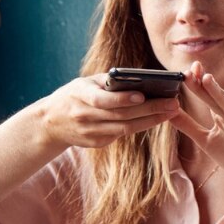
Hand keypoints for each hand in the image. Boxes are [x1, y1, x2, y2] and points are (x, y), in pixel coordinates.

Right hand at [33, 75, 180, 152]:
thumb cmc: (73, 96)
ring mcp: (91, 133)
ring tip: (172, 111)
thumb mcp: (84, 83)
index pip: (102, 100)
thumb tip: (140, 80)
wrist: (50, 123)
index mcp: (79, 96)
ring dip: (152, 120)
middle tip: (173, 103)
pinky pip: (123, 133)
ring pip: (126, 128)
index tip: (143, 95)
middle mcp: (85, 116)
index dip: (122, 99)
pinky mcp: (97, 143)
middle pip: (122, 115)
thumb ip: (108, 82)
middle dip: (150, 109)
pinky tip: (157, 119)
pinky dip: (141, 126)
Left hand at [171, 62, 223, 203]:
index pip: (208, 98)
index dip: (196, 85)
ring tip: (210, 81)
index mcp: (223, 117)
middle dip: (206, 85)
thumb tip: (167, 110)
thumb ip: (188, 125)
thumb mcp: (205, 140)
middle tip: (193, 69)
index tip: (183, 70)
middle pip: (219, 101)